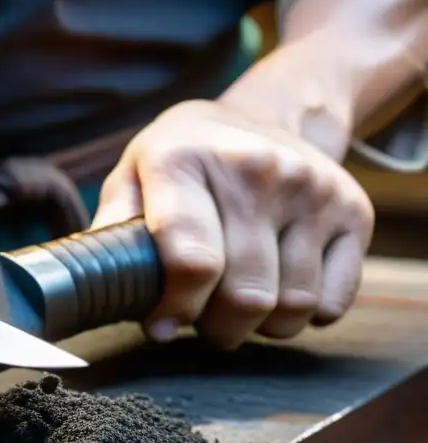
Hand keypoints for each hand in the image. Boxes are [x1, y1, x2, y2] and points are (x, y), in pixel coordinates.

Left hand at [91, 99, 373, 349]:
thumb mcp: (135, 174)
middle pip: (245, 295)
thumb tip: (89, 285)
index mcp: (184, 160)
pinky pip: (333, 302)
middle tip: (204, 319)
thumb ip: (111, 227)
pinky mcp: (353, 209)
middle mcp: (254, 169)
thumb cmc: (185, 160)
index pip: (192, 261)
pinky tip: (279, 288)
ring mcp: (311, 189)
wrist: (268, 114)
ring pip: (293, 306)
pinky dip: (305, 315)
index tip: (162, 324)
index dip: (176, 309)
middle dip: (217, 327)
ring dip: (261, 326)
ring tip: (237, 305)